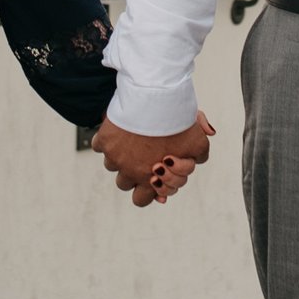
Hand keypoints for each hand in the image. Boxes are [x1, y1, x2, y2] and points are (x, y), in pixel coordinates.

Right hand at [95, 112, 213, 206]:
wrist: (156, 99)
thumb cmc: (178, 124)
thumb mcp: (198, 142)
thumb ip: (200, 155)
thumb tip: (197, 161)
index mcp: (150, 179)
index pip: (141, 200)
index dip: (148, 190)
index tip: (153, 176)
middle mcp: (129, 171)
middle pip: (123, 184)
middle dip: (132, 174)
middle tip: (142, 158)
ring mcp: (114, 156)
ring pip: (110, 165)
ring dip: (119, 156)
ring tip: (132, 140)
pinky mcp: (104, 139)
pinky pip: (98, 144)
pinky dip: (106, 140)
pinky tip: (119, 131)